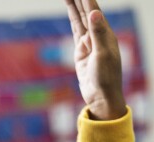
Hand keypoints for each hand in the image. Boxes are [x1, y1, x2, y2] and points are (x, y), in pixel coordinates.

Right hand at [64, 0, 126, 120]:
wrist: (101, 96)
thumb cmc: (106, 77)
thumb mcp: (102, 55)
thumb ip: (98, 34)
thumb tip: (94, 13)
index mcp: (105, 33)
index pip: (94, 10)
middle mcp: (98, 35)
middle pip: (86, 12)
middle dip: (79, 0)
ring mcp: (89, 43)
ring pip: (80, 21)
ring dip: (74, 8)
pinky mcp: (81, 52)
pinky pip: (77, 33)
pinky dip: (74, 22)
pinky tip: (73, 15)